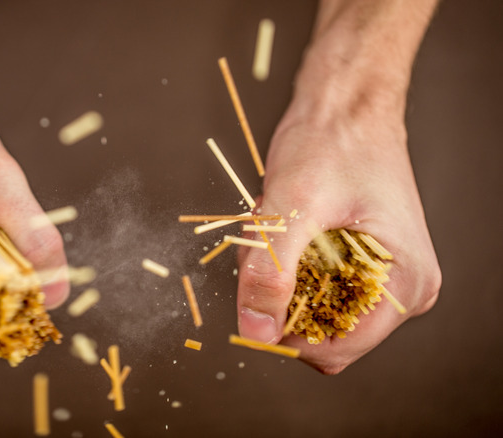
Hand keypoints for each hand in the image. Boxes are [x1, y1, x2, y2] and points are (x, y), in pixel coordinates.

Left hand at [236, 102, 440, 373]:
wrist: (345, 105)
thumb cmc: (334, 142)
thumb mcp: (294, 206)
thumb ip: (271, 272)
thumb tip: (255, 331)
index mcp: (405, 285)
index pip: (336, 349)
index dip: (284, 335)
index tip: (251, 297)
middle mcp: (400, 289)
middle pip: (318, 329)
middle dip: (280, 291)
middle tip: (270, 238)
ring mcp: (380, 277)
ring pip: (306, 304)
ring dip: (277, 270)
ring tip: (278, 220)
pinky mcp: (359, 262)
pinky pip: (308, 282)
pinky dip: (284, 258)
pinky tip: (284, 221)